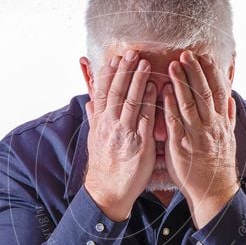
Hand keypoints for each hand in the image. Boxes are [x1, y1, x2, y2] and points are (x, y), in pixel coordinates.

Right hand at [84, 50, 156, 220]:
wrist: (108, 191)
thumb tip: (90, 101)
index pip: (103, 93)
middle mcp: (110, 126)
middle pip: (116, 92)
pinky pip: (145, 119)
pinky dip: (149, 101)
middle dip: (124, 71)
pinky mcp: (140, 145)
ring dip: (137, 80)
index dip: (108, 74)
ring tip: (144, 63)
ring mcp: (124, 134)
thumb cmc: (105, 165)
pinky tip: (155, 87)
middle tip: (131, 52)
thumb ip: (94, 118)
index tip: (114, 58)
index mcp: (100, 123)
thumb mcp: (95, 139)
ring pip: (130, 102)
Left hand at [162, 50, 238, 227]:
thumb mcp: (229, 139)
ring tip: (173, 66)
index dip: (211, 73)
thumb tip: (229, 98)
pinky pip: (175, 122)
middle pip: (204, 93)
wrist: (214, 192)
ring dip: (181, 83)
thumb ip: (228, 117)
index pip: (217, 91)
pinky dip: (170, 106)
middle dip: (195, 72)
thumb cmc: (218, 165)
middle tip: (186, 54)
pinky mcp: (182, 146)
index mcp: (221, 123)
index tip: (205, 57)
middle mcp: (211, 126)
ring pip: (190, 104)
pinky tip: (163, 92)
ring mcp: (197, 135)